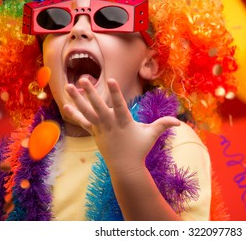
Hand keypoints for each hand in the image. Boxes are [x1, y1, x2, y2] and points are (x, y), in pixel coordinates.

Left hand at [62, 78, 180, 173]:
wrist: (125, 167)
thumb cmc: (139, 149)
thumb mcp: (152, 135)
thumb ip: (164, 125)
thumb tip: (179, 121)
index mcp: (124, 122)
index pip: (119, 105)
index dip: (116, 92)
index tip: (111, 80)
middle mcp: (110, 124)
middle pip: (98, 106)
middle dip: (90, 93)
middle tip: (83, 79)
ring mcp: (100, 129)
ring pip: (87, 112)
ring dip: (77, 99)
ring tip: (68, 86)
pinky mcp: (94, 133)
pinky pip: (83, 122)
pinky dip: (74, 114)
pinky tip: (66, 105)